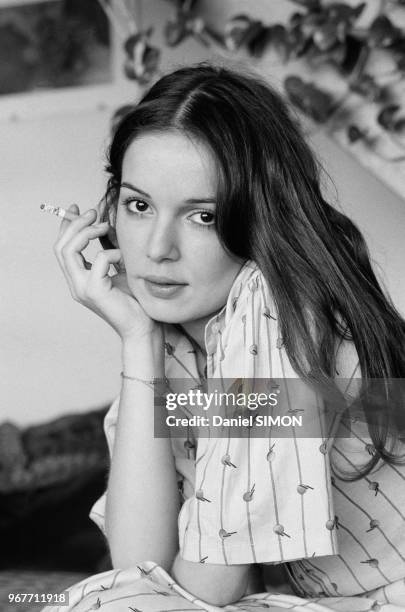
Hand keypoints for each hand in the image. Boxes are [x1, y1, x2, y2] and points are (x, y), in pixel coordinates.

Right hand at [53, 204, 158, 340]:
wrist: (144, 326)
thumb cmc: (135, 300)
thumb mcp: (121, 268)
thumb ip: (111, 249)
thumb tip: (108, 224)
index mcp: (80, 278)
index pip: (62, 247)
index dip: (67, 226)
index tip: (77, 208)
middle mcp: (76, 284)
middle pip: (60, 246)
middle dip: (75, 224)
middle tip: (93, 212)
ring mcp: (83, 289)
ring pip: (68, 250)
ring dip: (86, 232)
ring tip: (105, 226)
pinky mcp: (95, 292)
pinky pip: (99, 260)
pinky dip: (112, 252)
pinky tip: (125, 256)